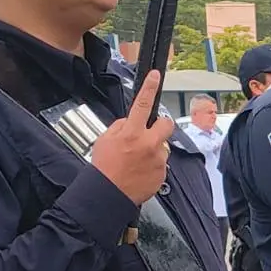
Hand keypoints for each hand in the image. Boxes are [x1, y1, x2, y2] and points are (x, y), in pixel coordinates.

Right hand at [92, 70, 174, 203]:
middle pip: (166, 124)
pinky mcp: (162, 173)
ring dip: (154, 149)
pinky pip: (161, 164)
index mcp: (132, 132)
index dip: (149, 87)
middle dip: (160, 125)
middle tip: (150, 132)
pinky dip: (153, 165)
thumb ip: (121, 126)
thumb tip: (130, 122)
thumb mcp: (105, 139)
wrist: (108, 195)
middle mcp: (148, 144)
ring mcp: (157, 159)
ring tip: (138, 160)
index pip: (142, 103)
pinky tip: (140, 171)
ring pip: (162, 146)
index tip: (155, 76)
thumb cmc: (104, 168)